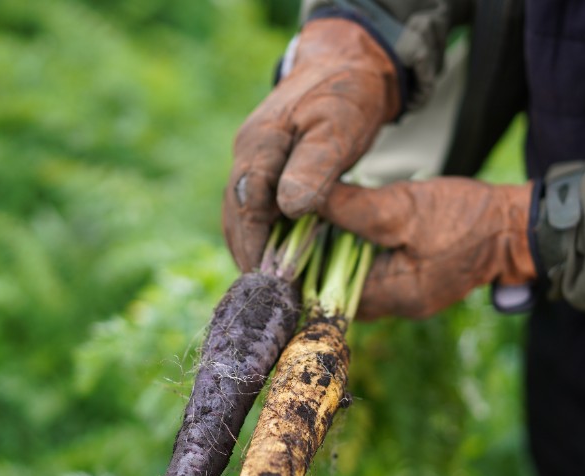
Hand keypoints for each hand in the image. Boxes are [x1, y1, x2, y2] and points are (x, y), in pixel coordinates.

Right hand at [223, 18, 401, 271]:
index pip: (246, 205)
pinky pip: (258, 212)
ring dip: (256, 252)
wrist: (348, 66)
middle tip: (270, 300)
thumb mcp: (337, 128)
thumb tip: (287, 210)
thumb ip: (313, 167)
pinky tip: (283, 264)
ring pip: (244, 217)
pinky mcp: (267, 171)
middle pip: (236, 217)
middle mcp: (248, 155)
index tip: (267, 282)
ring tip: (275, 292)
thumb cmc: (347, 95)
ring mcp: (254, 163)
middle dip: (250, 258)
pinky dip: (267, 239)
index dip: (254, 246)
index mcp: (259, 144)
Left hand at [320, 178, 535, 319]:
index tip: (285, 236)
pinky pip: (376, 273)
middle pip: (339, 290)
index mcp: (394, 296)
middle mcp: (398, 306)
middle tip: (299, 225)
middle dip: (319, 259)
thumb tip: (304, 201)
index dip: (304, 264)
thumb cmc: (465, 216)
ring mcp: (408, 297)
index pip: (329, 292)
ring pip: (356, 280)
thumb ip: (353, 207)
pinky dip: (361, 253)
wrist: (517, 227)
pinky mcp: (416, 282)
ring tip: (321, 222)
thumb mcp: (403, 206)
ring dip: (339, 254)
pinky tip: (352, 227)